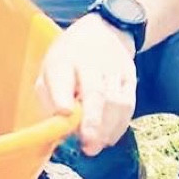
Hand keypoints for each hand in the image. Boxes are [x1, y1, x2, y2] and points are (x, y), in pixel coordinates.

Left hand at [36, 14, 137, 155]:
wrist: (104, 31)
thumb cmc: (68, 59)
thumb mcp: (48, 71)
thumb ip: (48, 97)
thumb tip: (57, 126)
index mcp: (63, 58)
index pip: (62, 75)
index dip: (62, 95)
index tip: (64, 112)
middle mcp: (91, 61)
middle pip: (96, 92)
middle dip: (92, 121)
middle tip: (87, 145)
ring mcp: (114, 68)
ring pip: (116, 102)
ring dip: (106, 129)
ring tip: (94, 147)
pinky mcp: (130, 77)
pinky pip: (129, 104)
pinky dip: (119, 125)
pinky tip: (108, 138)